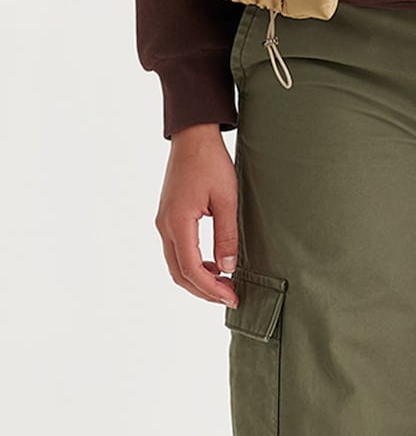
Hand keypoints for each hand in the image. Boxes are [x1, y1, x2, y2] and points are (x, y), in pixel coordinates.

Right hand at [155, 123, 239, 307]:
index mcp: (178, 223)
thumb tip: (228, 267)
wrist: (193, 138)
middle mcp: (165, 226)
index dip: (212, 289)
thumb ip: (227, 234)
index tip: (232, 297)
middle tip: (229, 296)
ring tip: (224, 283)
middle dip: (204, 290)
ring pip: (176, 264)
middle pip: (179, 273)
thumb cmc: (211, 163)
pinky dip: (193, 264)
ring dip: (198, 278)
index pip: (192, 269)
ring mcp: (163, 222)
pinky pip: (177, 250)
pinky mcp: (168, 217)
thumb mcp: (226, 198)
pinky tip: (212, 263)